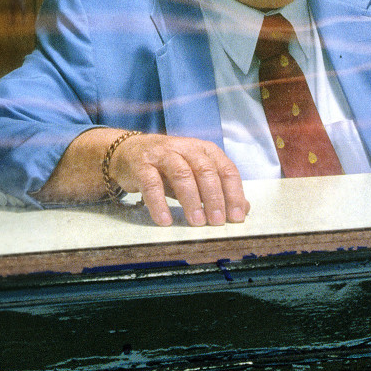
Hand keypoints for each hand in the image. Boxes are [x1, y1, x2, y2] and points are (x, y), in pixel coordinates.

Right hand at [111, 133, 249, 226]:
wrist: (127, 152)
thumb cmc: (168, 167)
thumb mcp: (196, 175)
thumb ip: (219, 189)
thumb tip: (243, 208)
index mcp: (205, 150)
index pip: (226, 169)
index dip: (233, 193)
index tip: (236, 216)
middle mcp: (186, 148)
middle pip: (205, 171)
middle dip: (214, 198)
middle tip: (217, 221)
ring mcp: (163, 154)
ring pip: (182, 174)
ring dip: (191, 200)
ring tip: (197, 222)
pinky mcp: (142, 164)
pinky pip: (151, 184)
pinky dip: (159, 203)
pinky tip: (165, 220)